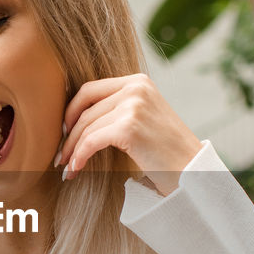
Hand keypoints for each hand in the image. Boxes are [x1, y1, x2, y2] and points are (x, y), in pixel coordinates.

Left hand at [56, 73, 202, 194]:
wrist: (193, 172)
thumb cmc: (167, 152)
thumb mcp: (144, 119)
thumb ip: (118, 109)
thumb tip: (76, 119)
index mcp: (138, 81)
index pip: (90, 90)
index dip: (71, 111)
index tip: (63, 132)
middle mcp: (136, 87)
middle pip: (84, 109)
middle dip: (67, 134)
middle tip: (60, 155)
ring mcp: (133, 105)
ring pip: (86, 127)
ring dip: (71, 150)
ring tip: (66, 167)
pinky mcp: (129, 127)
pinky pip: (91, 141)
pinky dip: (79, 156)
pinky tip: (75, 169)